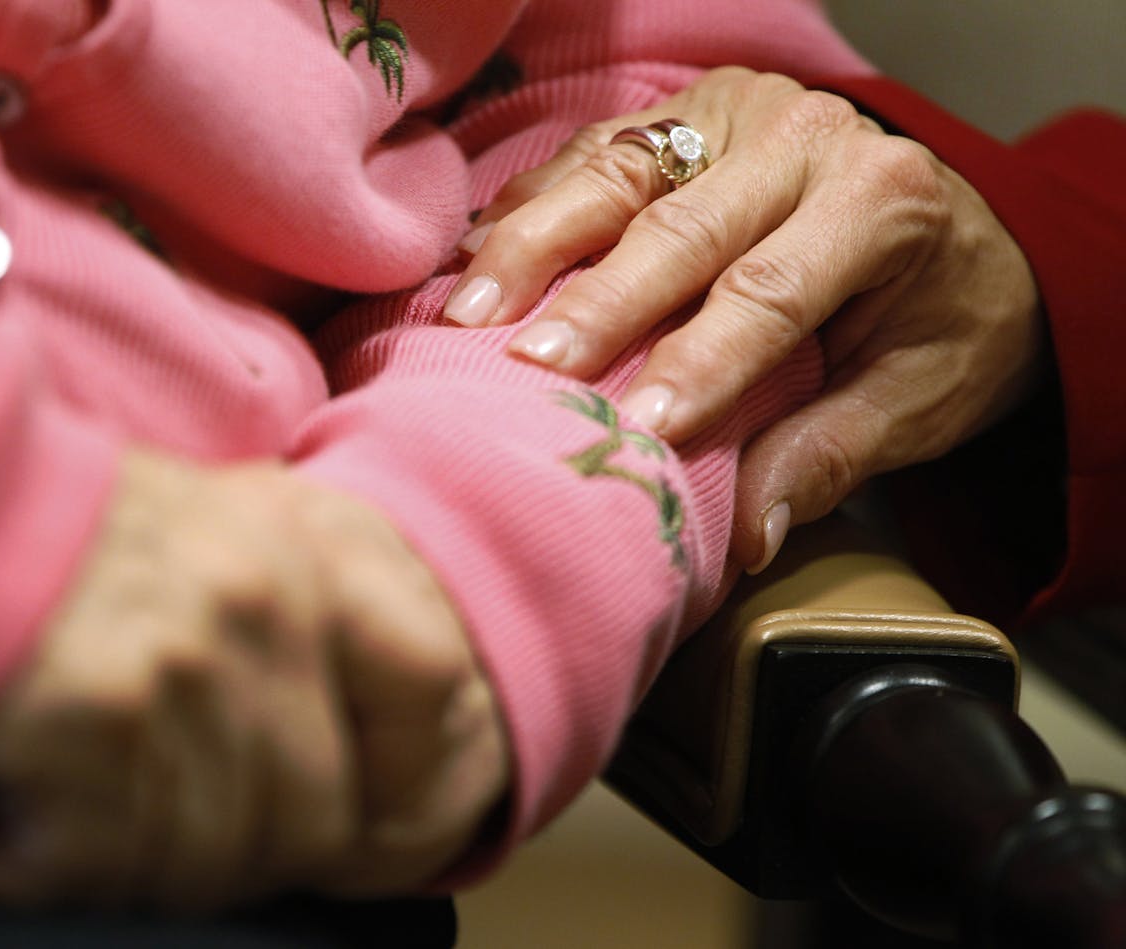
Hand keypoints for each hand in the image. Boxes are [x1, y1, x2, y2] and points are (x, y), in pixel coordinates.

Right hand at [0, 450, 507, 910]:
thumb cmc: (47, 520)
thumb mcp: (208, 522)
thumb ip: (286, 614)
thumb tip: (322, 746)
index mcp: (307, 551)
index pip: (431, 682)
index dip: (399, 776)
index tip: (337, 815)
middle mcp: (265, 606)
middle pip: (314, 817)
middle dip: (235, 853)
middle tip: (143, 824)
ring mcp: (187, 666)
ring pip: (209, 860)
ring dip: (127, 861)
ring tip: (56, 805)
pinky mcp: (94, 723)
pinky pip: (99, 866)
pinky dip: (33, 864)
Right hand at [442, 66, 1043, 570]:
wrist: (955, 230)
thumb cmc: (940, 319)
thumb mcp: (918, 396)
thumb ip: (830, 454)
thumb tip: (746, 534)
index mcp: (880, 199)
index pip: (770, 288)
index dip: (700, 360)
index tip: (636, 427)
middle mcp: (804, 136)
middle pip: (678, 224)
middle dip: (593, 302)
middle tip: (525, 368)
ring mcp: (734, 112)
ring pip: (617, 174)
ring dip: (533, 246)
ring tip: (469, 313)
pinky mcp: (681, 114)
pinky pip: (591, 153)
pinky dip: (529, 208)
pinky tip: (474, 257)